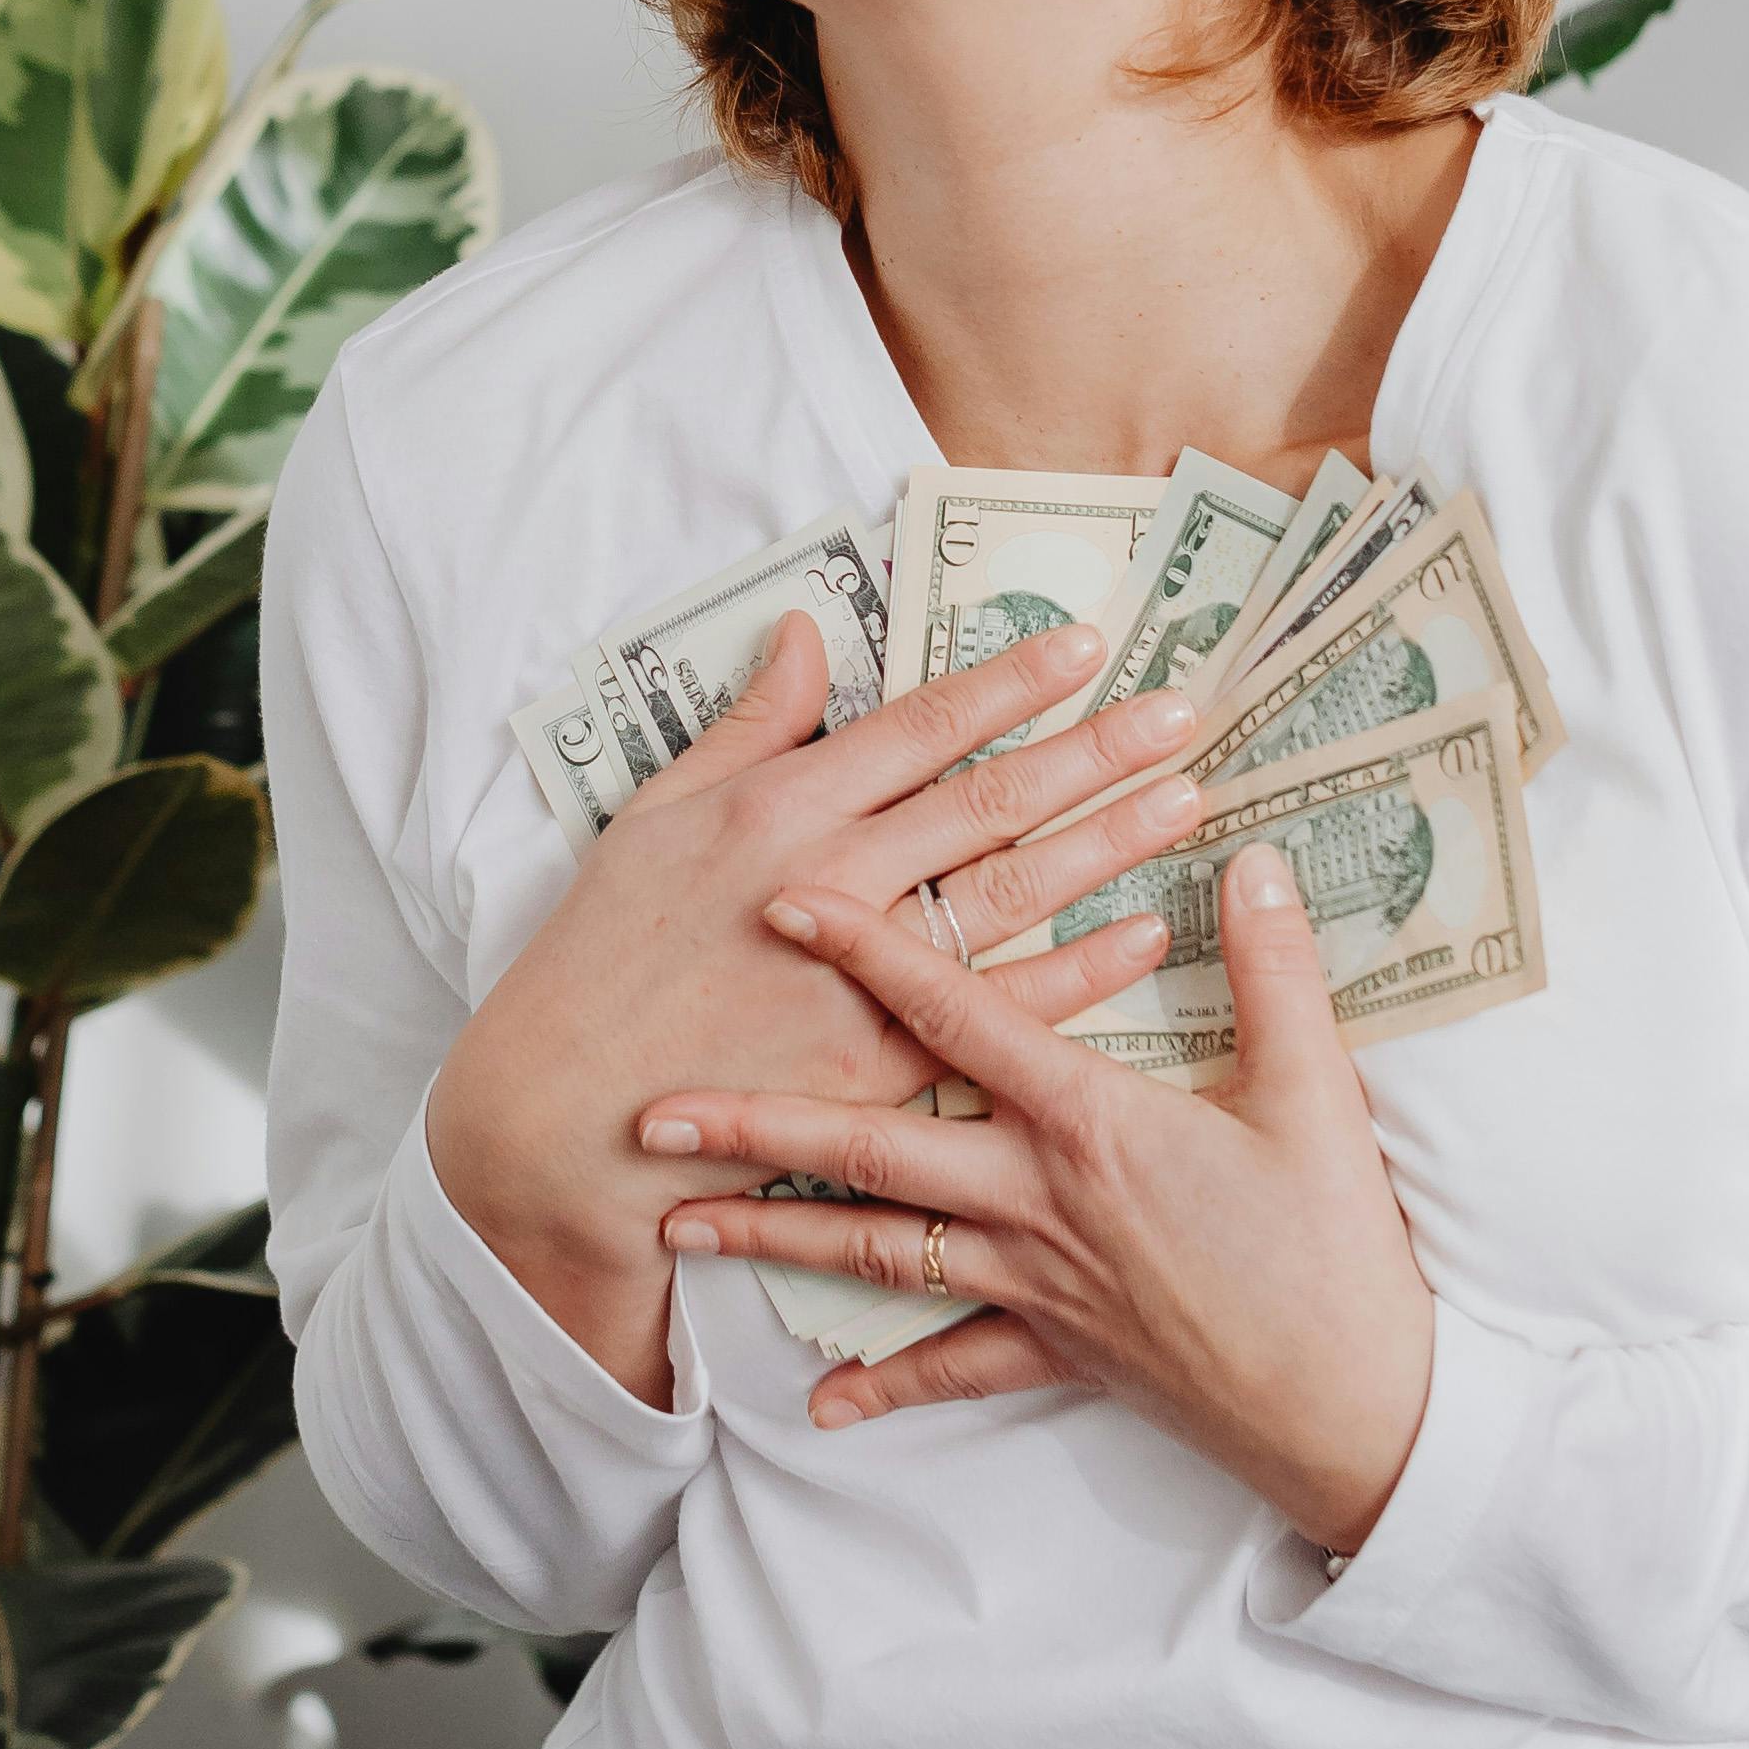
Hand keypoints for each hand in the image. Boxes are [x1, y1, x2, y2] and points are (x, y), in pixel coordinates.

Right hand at [426, 611, 1213, 1404]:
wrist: (564, 1116)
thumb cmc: (599, 958)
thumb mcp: (653, 818)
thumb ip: (746, 726)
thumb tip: (804, 633)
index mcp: (777, 810)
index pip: (921, 726)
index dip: (1010, 682)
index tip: (1089, 644)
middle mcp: (830, 884)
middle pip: (990, 803)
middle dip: (1094, 751)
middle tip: (1182, 713)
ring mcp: (860, 981)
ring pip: (1012, 896)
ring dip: (1107, 845)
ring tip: (1183, 800)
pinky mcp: (877, 1067)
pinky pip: (999, 1011)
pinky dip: (1075, 972)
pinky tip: (1141, 937)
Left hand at [635, 835, 1435, 1556]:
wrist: (1356, 1410)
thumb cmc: (1336, 1251)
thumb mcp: (1317, 1094)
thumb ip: (1273, 970)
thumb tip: (1250, 863)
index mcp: (1089, 1122)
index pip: (958, 1017)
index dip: (872, 953)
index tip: (788, 904)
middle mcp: (1036, 1201)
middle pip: (870, 1149)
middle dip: (755, 1123)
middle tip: (654, 1108)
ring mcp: (1035, 1283)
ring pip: (877, 1254)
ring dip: (772, 1238)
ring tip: (678, 1223)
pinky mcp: (1057, 1352)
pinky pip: (952, 1367)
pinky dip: (883, 1386)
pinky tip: (818, 1403)